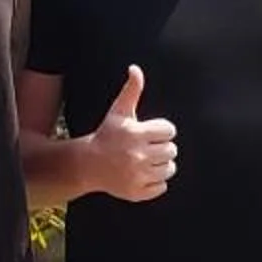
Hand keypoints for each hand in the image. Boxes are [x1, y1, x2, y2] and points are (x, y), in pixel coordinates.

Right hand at [85, 65, 176, 201]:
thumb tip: (135, 68)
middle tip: (147, 147)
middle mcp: (137, 155)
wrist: (88, 164)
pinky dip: (156, 182)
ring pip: (170, 169)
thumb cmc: (107, 135)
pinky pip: (162, 186)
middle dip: (161, 147)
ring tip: (146, 161)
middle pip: (172, 150)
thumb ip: (131, 90)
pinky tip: (143, 174)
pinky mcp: (137, 192)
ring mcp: (137, 175)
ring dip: (161, 164)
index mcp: (136, 134)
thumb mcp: (118, 112)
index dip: (161, 130)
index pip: (169, 130)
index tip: (149, 133)